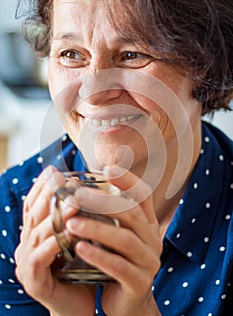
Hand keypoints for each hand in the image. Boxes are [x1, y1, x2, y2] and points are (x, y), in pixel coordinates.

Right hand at [15, 166, 95, 315]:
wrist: (76, 307)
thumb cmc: (79, 269)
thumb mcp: (76, 239)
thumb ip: (76, 218)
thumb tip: (86, 191)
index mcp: (34, 234)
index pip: (34, 205)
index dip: (42, 187)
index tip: (54, 171)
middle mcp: (26, 245)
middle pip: (34, 213)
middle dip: (47, 193)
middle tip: (61, 178)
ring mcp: (27, 262)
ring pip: (39, 232)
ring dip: (56, 215)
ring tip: (73, 202)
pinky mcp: (34, 279)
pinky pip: (43, 257)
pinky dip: (56, 242)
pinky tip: (71, 232)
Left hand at [66, 166, 162, 315]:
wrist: (126, 302)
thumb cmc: (115, 261)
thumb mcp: (115, 235)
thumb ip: (108, 215)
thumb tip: (83, 187)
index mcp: (147, 224)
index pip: (143, 195)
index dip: (128, 180)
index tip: (107, 168)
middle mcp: (153, 239)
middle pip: (131, 213)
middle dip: (103, 202)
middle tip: (76, 196)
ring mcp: (149, 261)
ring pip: (124, 239)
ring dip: (97, 229)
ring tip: (71, 223)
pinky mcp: (140, 282)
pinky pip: (119, 266)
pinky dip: (99, 256)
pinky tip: (79, 248)